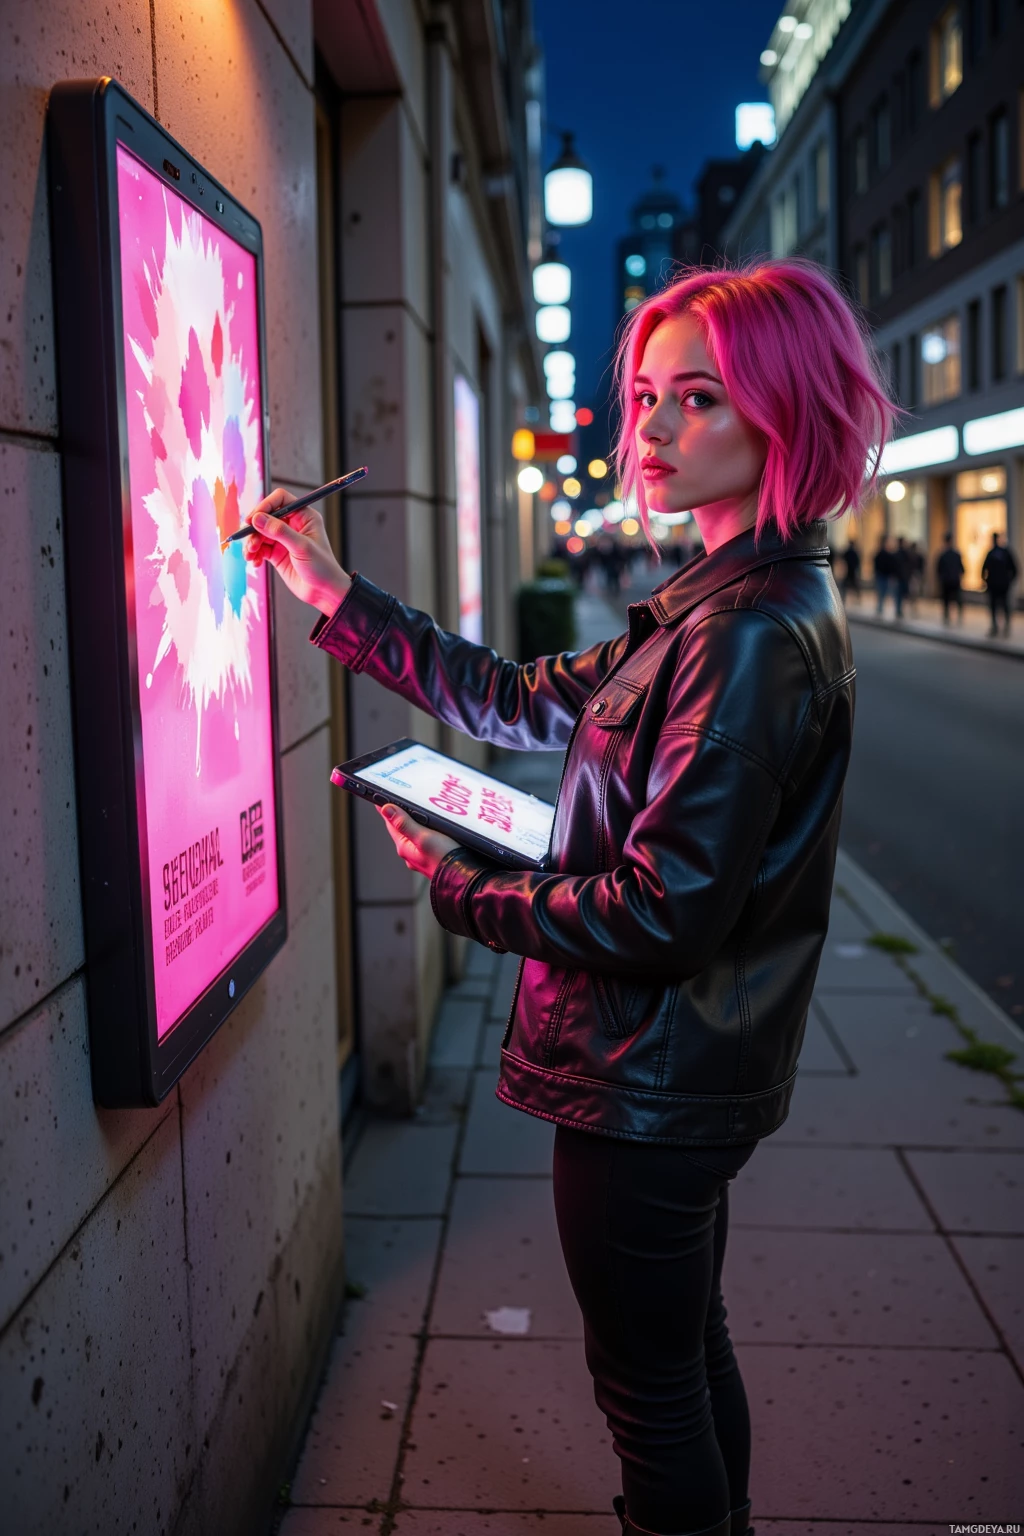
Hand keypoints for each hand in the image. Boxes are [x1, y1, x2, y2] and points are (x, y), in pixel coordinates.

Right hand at [243, 486, 351, 615]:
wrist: (324, 592)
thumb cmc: (322, 567)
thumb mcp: (301, 547)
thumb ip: (279, 532)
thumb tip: (258, 518)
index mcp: (304, 516)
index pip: (280, 500)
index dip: (265, 506)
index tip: (253, 519)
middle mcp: (293, 524)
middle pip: (266, 516)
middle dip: (255, 529)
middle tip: (250, 542)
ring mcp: (284, 539)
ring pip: (260, 533)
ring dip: (252, 543)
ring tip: (251, 555)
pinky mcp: (277, 553)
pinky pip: (260, 548)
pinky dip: (254, 553)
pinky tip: (255, 562)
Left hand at [377, 803, 458, 879]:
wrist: (463, 877)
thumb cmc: (444, 859)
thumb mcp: (423, 837)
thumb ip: (404, 824)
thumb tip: (387, 810)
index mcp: (404, 847)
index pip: (390, 823)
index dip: (387, 809)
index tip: (382, 796)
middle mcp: (411, 853)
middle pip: (402, 828)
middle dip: (402, 813)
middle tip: (402, 798)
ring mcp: (422, 855)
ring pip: (415, 833)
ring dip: (417, 821)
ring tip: (419, 808)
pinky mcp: (433, 856)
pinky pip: (426, 839)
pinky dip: (427, 830)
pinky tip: (435, 826)